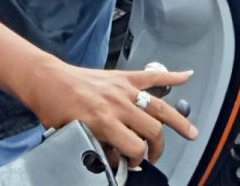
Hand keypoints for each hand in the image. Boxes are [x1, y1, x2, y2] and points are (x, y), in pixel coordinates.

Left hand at [21, 59, 196, 166]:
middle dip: (156, 147)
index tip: (134, 164)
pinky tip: (186, 77)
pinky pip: (151, 76)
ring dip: (178, 120)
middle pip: (152, 129)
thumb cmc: (56, 108)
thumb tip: (118, 159)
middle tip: (153, 156)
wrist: (48, 81)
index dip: (138, 160)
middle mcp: (117, 104)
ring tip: (191, 131)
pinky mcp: (123, 76)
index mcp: (103, 121)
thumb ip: (100, 149)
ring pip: (159, 106)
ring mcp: (123, 88)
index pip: (135, 147)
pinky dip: (170, 76)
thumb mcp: (75, 136)